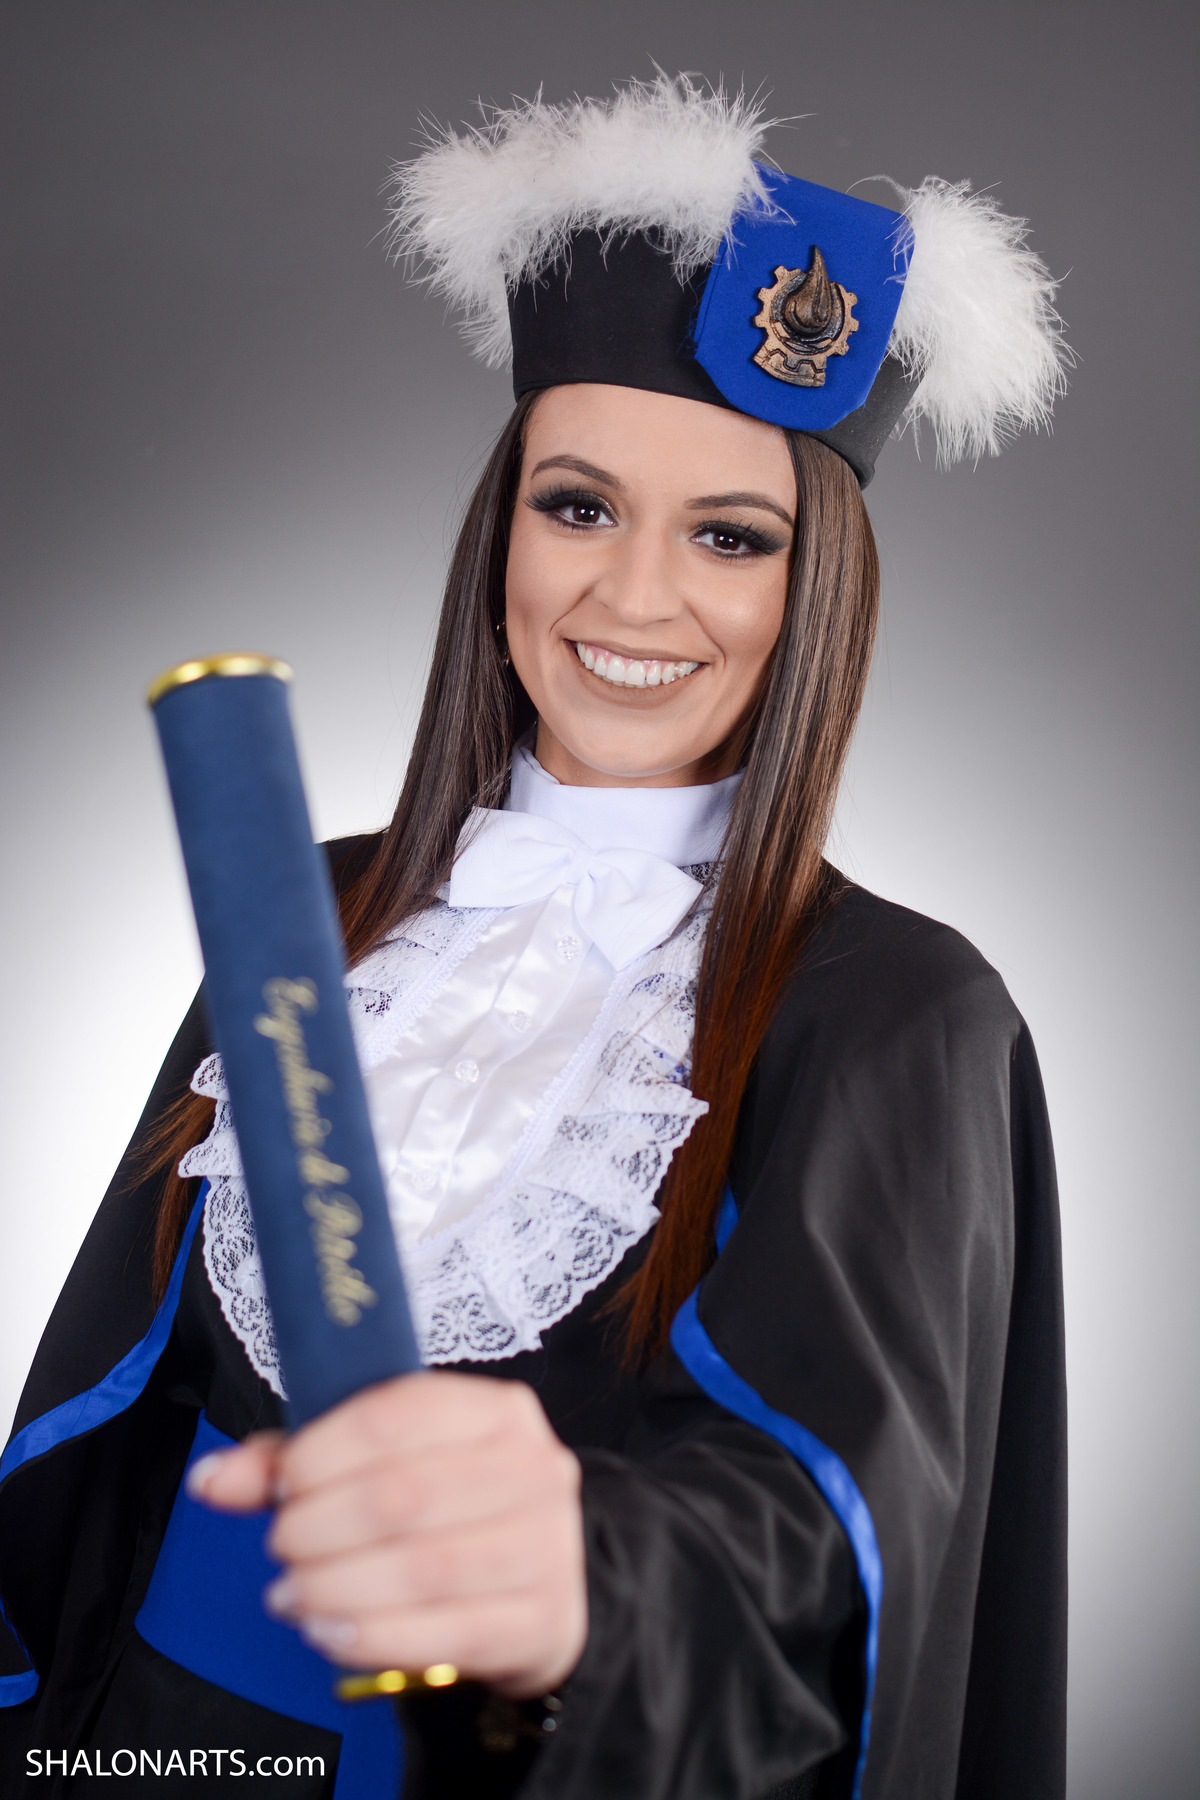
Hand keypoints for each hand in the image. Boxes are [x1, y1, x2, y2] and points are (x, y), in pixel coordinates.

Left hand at [188, 1371, 586, 1697]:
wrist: (537, 1590)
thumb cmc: (449, 1514)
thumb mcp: (380, 1467)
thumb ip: (296, 1463)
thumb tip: (212, 1478)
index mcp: (494, 1411)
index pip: (395, 1416)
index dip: (320, 1453)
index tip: (280, 1486)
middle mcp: (532, 1468)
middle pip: (401, 1495)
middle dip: (317, 1527)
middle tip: (281, 1548)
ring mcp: (545, 1546)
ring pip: (420, 1568)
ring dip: (333, 1588)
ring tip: (293, 1595)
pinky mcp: (540, 1619)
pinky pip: (443, 1634)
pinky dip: (370, 1637)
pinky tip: (329, 1634)